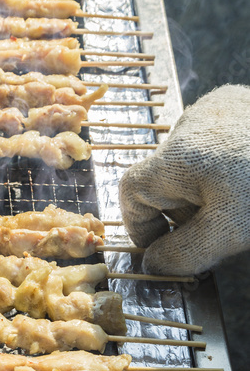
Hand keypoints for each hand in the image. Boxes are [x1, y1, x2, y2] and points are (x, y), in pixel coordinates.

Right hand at [119, 85, 249, 274]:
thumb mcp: (230, 233)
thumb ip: (182, 254)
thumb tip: (152, 266)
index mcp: (177, 155)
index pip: (131, 192)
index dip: (142, 227)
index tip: (167, 250)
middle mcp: (190, 124)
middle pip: (164, 179)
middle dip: (184, 212)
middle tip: (218, 234)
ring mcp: (219, 108)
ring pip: (193, 163)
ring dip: (207, 191)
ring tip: (243, 207)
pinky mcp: (242, 103)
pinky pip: (219, 143)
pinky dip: (229, 168)